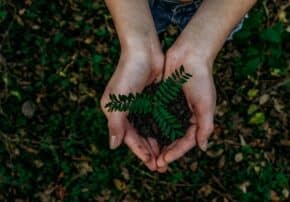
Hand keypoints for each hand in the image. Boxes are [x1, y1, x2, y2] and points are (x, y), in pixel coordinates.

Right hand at [100, 42, 163, 170]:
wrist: (144, 49)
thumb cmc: (128, 72)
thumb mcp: (118, 99)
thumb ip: (115, 122)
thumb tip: (113, 146)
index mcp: (115, 112)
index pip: (128, 137)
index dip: (139, 151)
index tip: (152, 164)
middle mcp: (126, 111)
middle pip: (138, 136)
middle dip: (149, 151)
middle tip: (161, 165)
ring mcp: (139, 105)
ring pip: (148, 130)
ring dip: (156, 143)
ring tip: (166, 156)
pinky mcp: (151, 100)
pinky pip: (157, 119)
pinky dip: (162, 129)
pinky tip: (170, 138)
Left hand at [156, 33, 216, 170]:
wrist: (190, 55)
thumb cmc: (201, 79)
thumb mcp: (206, 104)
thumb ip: (205, 127)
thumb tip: (203, 148)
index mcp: (196, 120)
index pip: (186, 141)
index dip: (176, 152)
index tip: (164, 160)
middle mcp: (183, 116)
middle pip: (173, 139)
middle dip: (165, 152)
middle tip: (154, 164)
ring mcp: (172, 109)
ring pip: (162, 130)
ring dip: (156, 142)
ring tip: (147, 155)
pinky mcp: (161, 100)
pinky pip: (155, 116)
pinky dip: (149, 126)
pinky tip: (141, 135)